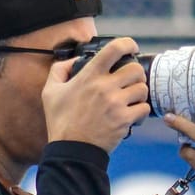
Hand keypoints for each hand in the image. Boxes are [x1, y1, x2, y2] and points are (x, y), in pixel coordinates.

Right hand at [43, 36, 148, 151]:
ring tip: (131, 99)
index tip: (131, 47)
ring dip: (139, 93)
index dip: (127, 44)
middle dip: (136, 73)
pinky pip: (144, 109)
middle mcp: (104, 87)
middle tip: (131, 80)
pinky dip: (141, 111)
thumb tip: (74, 61)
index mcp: (89, 76)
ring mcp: (116, 104)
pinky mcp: (124, 120)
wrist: (70, 150)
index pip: (114, 49)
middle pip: (135, 69)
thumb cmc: (60, 121)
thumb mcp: (50, 91)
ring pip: (142, 89)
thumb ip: (60, 70)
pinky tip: (133, 115)